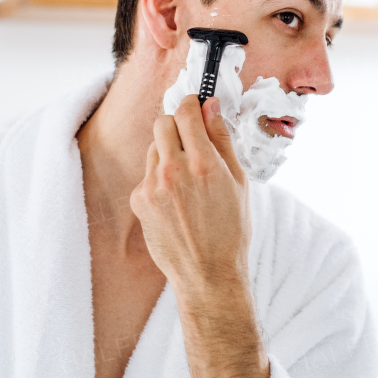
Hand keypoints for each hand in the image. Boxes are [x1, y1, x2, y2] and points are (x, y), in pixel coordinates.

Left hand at [131, 94, 251, 293]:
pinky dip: (159, 179)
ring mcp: (152, 186)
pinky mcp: (139, 200)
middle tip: (191, 140)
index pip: (186, 112)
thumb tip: (211, 107)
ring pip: (153, 148)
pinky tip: (175, 200)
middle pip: (163, 123)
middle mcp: (174, 170)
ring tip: (186, 179)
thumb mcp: (238, 182)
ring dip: (167, 152)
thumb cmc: (230, 231)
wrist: (208, 273)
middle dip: (176, 125)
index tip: (195, 106)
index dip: (191, 104)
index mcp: (204, 163)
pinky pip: (147, 174)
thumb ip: (222, 140)